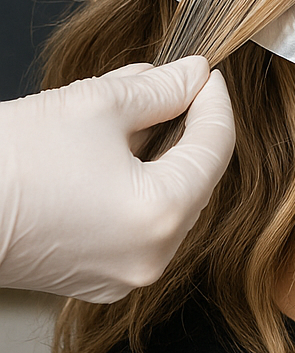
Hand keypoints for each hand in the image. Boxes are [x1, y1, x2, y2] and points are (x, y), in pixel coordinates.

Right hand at [0, 56, 234, 302]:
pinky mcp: (95, 279)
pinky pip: (139, 226)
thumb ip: (158, 88)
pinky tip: (114, 155)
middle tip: (173, 86)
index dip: (215, 103)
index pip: (216, 147)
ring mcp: (124, 274)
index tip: (205, 73)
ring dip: (162, 157)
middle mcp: (152, 256)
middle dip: (188, 129)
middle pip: (197, 179)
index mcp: (161, 213)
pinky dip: (137, 188)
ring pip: (169, 203)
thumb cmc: (8, 160)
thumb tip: (192, 76)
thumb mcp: (95, 105)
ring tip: (136, 114)